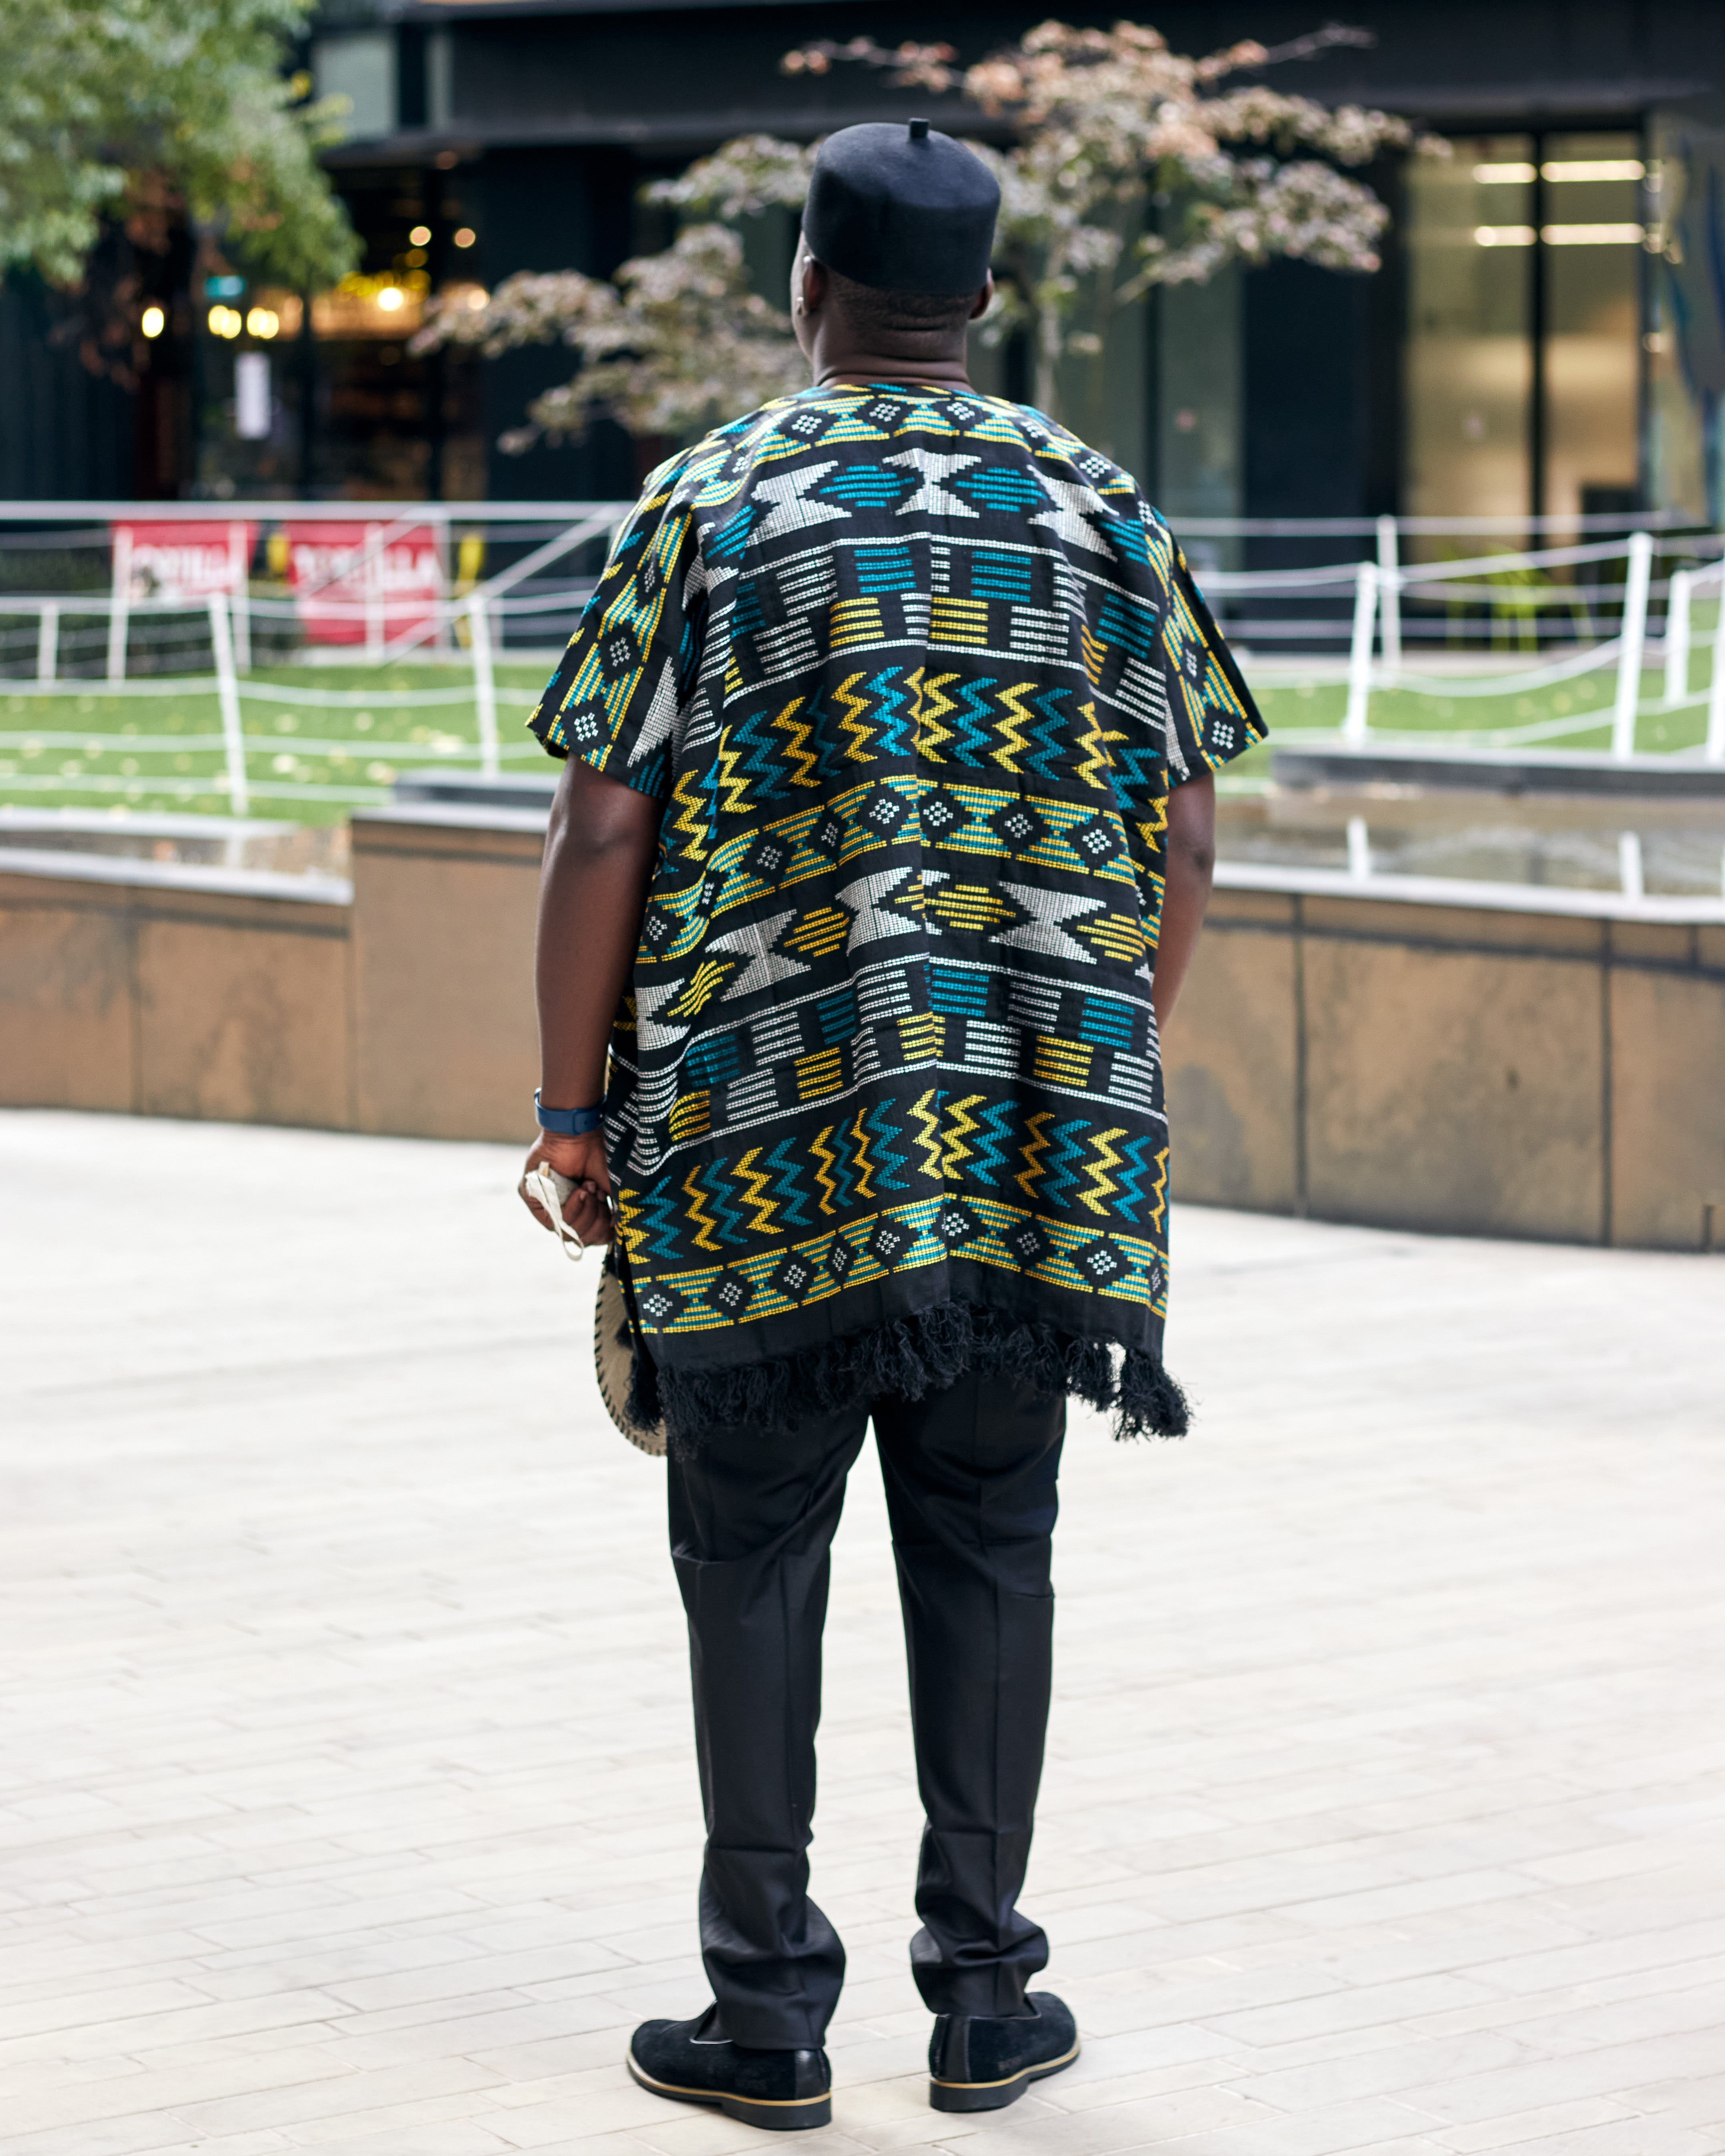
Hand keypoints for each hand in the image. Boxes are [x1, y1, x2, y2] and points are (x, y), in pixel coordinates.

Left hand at [520, 1128, 612, 1245]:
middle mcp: (561, 1210)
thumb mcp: (609, 1187)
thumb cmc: (596, 1155)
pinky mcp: (531, 1197)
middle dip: (596, 1221)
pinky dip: (571, 1210)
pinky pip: (551, 1221)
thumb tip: (619, 1231)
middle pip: (579, 1238)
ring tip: (589, 1188)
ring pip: (567, 1232)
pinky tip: (580, 1192)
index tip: (610, 1211)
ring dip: (586, 1213)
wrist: (580, 1134)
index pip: (589, 1237)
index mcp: (579, 1209)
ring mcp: (545, 1205)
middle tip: (599, 1196)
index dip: (603, 1231)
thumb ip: (613, 1211)